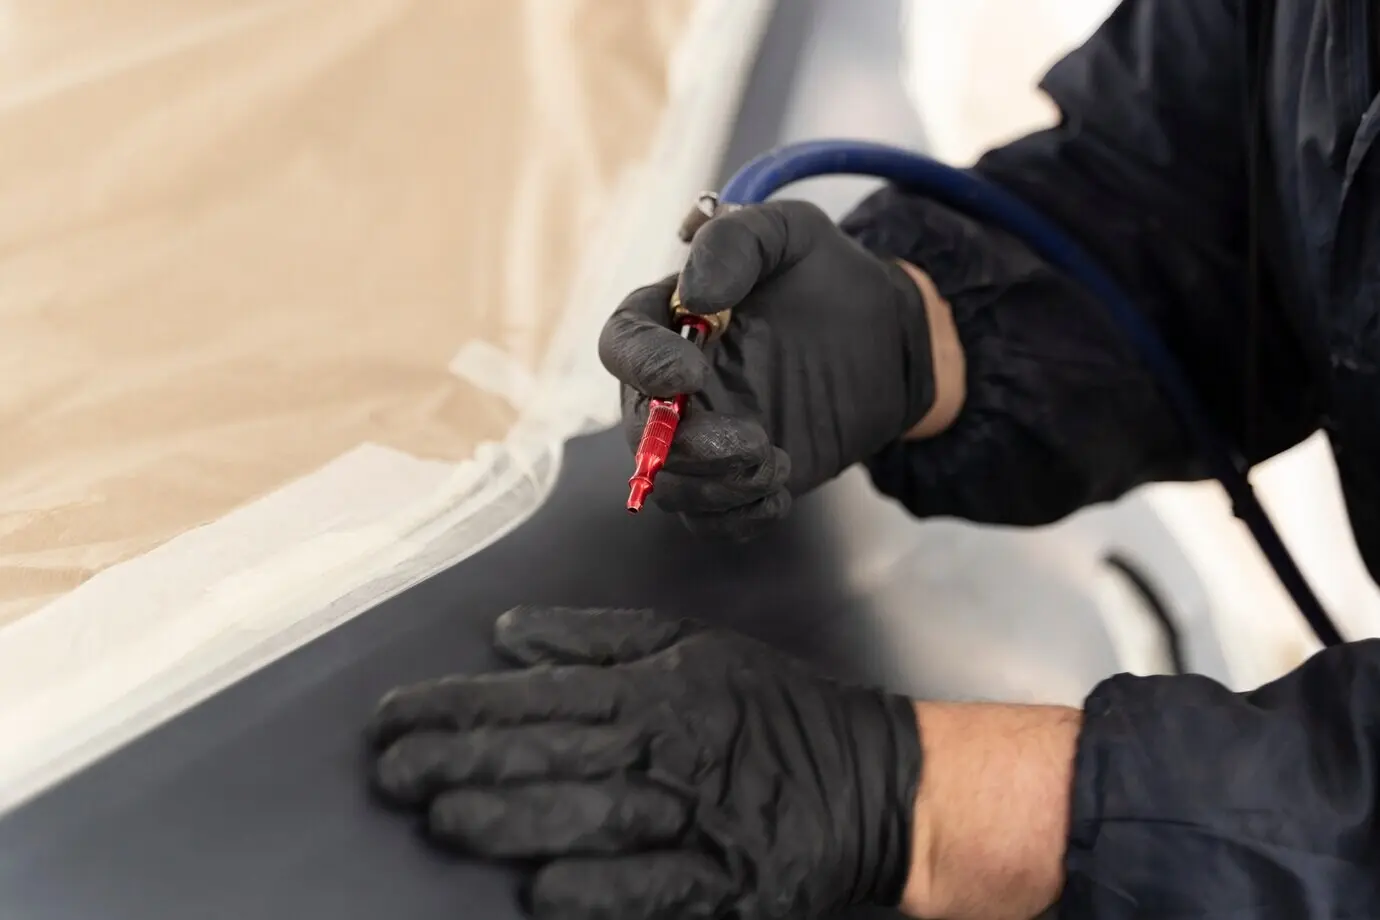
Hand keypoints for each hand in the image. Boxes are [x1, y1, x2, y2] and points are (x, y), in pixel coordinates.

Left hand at [365, 606, 921, 919]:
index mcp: (658, 687)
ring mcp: (699, 816)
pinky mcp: (729, 881)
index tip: (394, 717)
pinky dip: (599, 888)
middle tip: (391, 773)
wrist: (877, 783)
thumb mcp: (692, 647)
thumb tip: (508, 634)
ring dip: (512, 819)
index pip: (541, 693)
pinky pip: (655, 887)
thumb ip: (597, 640)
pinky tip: (540, 892)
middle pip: (552, 752)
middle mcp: (670, 746)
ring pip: (590, 814)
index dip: (461, 706)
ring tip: (442, 822)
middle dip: (463, 761)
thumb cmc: (775, 710)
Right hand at [598, 200, 939, 540]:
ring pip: (670, 485)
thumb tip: (691, 293)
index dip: (642, 365)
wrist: (887, 335)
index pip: (622, 345)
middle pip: (639, 431)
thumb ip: (734, 242)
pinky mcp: (734, 479)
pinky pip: (710, 519)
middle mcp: (672, 385)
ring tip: (776, 464)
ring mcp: (702, 437)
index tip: (689, 372)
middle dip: (685, 446)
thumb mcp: (788, 233)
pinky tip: (780, 493)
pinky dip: (738, 517)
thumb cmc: (827, 275)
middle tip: (753, 441)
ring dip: (715, 486)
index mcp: (668, 319)